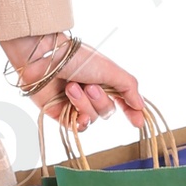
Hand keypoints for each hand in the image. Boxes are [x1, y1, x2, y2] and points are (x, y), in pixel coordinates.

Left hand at [0, 33, 147, 132]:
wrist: (44, 58)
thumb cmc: (76, 58)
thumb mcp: (110, 69)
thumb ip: (128, 88)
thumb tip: (141, 107)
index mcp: (104, 81)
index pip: (123, 101)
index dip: (132, 112)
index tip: (138, 122)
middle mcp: (91, 94)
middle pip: (107, 112)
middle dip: (100, 100)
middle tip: (88, 85)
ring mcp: (75, 104)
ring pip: (92, 119)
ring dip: (83, 104)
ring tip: (70, 87)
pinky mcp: (60, 114)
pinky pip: (78, 127)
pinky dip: (79, 120)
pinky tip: (74, 111)